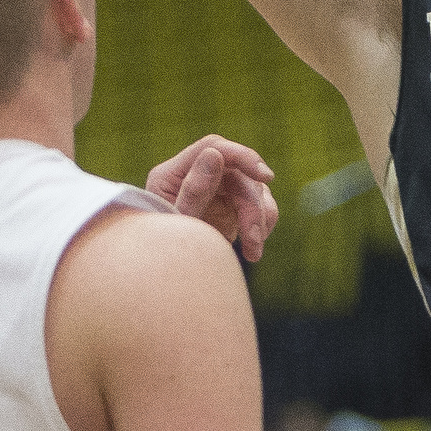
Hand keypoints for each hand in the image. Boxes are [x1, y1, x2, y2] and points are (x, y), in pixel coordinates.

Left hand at [147, 134, 278, 262]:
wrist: (165, 282)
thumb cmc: (163, 257)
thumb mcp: (179, 226)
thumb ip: (194, 191)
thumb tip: (214, 154)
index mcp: (172, 174)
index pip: (213, 148)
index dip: (243, 157)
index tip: (266, 177)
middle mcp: (194, 176)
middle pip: (238, 175)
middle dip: (251, 208)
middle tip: (253, 242)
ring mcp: (213, 190)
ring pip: (253, 189)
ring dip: (260, 219)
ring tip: (253, 252)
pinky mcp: (228, 205)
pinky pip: (256, 205)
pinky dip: (262, 224)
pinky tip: (254, 247)